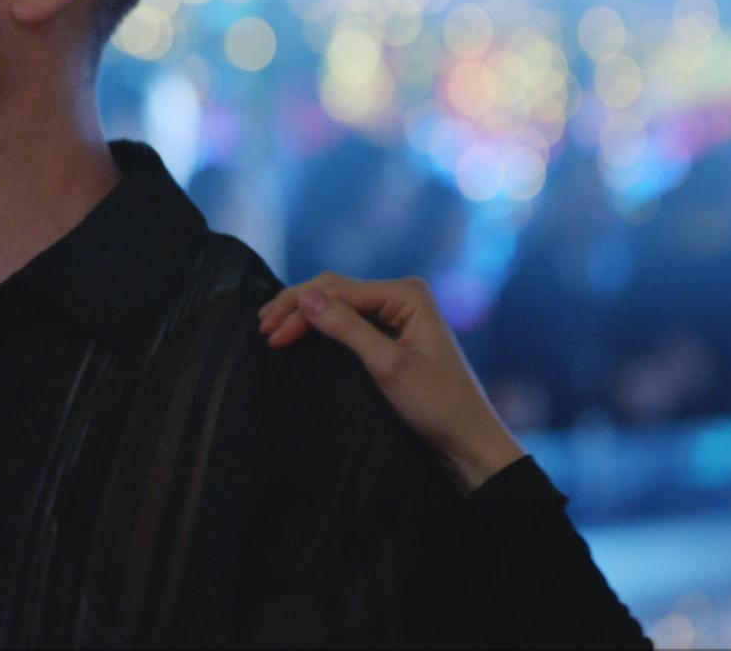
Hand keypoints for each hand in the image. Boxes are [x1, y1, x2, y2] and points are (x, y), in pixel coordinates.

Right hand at [257, 273, 524, 490]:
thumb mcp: (388, 365)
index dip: (299, 308)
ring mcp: (397, 314)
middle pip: (335, 290)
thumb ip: (347, 328)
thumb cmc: (436, 404)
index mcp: (407, 294)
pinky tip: (300, 332)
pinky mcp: (392, 334)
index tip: (269, 335)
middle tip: (263, 329)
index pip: (338, 291)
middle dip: (297, 306)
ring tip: (272, 328)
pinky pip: (348, 320)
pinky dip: (321, 326)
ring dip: (305, 314)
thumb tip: (305, 297)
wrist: (467, 441)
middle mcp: (402, 296)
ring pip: (338, 303)